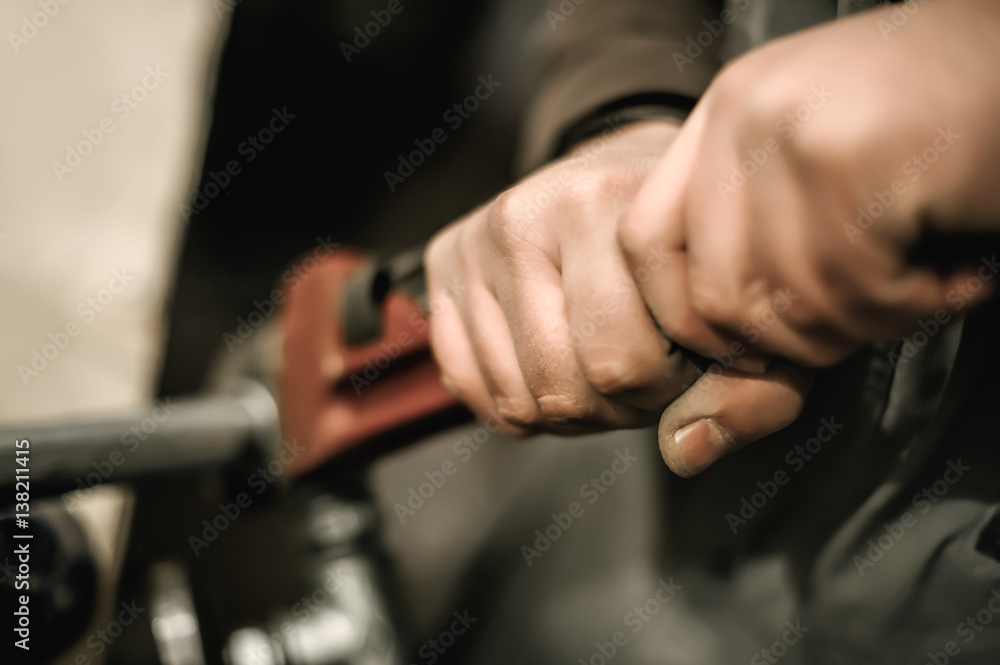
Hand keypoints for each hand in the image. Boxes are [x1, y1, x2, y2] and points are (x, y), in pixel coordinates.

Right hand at [425, 120, 701, 434]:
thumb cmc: (678, 226)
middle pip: (561, 386)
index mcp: (601, 205)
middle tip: (646, 374)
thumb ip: (743, 379)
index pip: (620, 361)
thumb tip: (687, 448)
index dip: (666, 389)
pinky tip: (554, 369)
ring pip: (516, 398)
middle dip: (615, 407)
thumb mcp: (729, 285)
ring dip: (569, 412)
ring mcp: (475, 242)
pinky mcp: (442, 264)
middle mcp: (524, 216)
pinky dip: (516, 404)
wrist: (626, 158)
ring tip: (603, 368)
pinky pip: (467, 385)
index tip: (687, 359)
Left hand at [619, 0, 999, 473]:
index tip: (759, 336)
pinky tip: (947, 270)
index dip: (687, 318)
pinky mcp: (842, 152)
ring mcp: (785, 126)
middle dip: (789, 341)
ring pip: (774, 304)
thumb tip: (680, 450)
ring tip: (915, 282)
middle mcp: (741, 111)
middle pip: (706, 295)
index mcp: (723, 116)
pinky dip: (904, 306)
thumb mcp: (823, 229)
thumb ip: (749, 318)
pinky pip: (842, 290)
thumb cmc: (942, 150)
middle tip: (867, 304)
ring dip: (857, 324)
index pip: (643, 246)